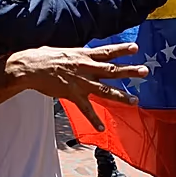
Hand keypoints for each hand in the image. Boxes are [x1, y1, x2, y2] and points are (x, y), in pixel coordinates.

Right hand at [7, 43, 146, 130]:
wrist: (30, 67)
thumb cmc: (45, 57)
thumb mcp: (66, 51)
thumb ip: (79, 55)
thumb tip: (84, 54)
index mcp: (84, 56)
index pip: (107, 51)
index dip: (122, 49)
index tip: (136, 48)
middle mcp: (86, 68)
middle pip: (112, 70)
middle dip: (130, 71)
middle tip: (145, 72)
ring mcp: (80, 82)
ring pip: (105, 90)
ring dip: (121, 96)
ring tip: (135, 101)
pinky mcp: (72, 95)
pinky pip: (86, 109)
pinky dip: (94, 120)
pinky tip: (102, 128)